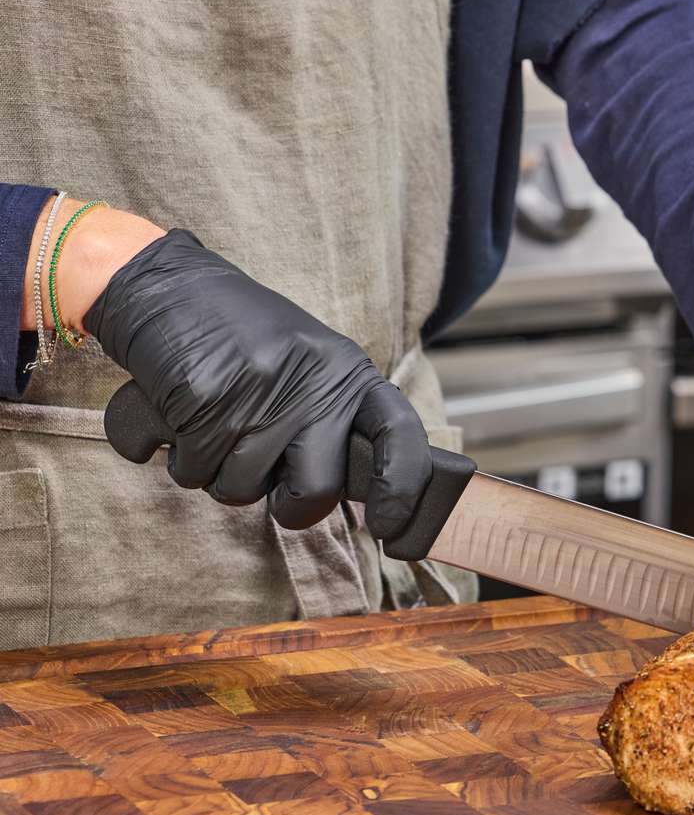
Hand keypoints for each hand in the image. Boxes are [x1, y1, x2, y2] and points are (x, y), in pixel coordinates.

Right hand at [83, 229, 430, 536]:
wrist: (169, 288)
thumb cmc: (245, 338)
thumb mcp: (312, 364)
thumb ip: (335, 419)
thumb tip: (361, 493)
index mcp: (348, 375)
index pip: (401, 436)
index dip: (403, 490)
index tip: (389, 526)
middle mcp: (312, 386)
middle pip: (316, 492)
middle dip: (287, 505)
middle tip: (270, 484)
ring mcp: (258, 395)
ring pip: (242, 491)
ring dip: (220, 474)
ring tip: (217, 425)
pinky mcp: (202, 402)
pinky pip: (192, 472)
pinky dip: (180, 458)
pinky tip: (184, 418)